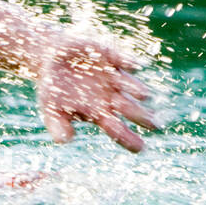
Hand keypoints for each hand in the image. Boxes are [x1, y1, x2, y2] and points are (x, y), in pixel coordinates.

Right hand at [36, 35, 157, 152]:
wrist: (51, 56)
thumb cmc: (54, 88)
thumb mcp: (51, 108)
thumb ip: (57, 125)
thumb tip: (64, 141)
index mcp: (99, 112)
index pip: (117, 129)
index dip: (128, 139)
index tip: (140, 149)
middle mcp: (110, 96)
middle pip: (129, 108)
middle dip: (141, 116)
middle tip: (155, 126)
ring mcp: (112, 76)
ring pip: (129, 85)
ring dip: (136, 89)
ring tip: (144, 96)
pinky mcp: (110, 56)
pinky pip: (121, 59)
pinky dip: (127, 62)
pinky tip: (134, 65)